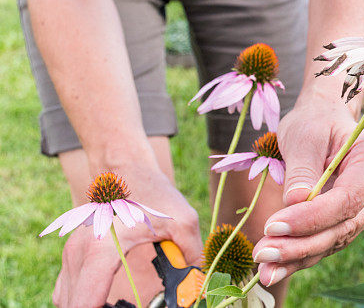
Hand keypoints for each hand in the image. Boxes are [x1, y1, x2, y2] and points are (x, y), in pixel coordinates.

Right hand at [52, 163, 201, 307]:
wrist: (125, 168)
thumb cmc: (153, 193)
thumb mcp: (183, 221)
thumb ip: (191, 255)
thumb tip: (198, 285)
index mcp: (102, 248)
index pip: (85, 302)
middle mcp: (79, 254)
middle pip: (73, 305)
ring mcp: (70, 255)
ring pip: (67, 300)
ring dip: (88, 305)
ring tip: (117, 307)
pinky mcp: (71, 257)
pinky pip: (68, 290)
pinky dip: (82, 298)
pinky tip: (104, 299)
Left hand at [252, 92, 363, 285]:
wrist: (323, 121)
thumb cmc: (315, 122)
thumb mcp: (304, 137)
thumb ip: (302, 171)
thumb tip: (295, 204)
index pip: (347, 200)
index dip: (312, 218)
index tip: (273, 227)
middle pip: (343, 226)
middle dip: (301, 244)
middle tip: (263, 253)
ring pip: (334, 240)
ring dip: (297, 257)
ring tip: (264, 267)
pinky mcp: (352, 222)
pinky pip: (327, 242)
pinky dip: (300, 256)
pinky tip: (273, 268)